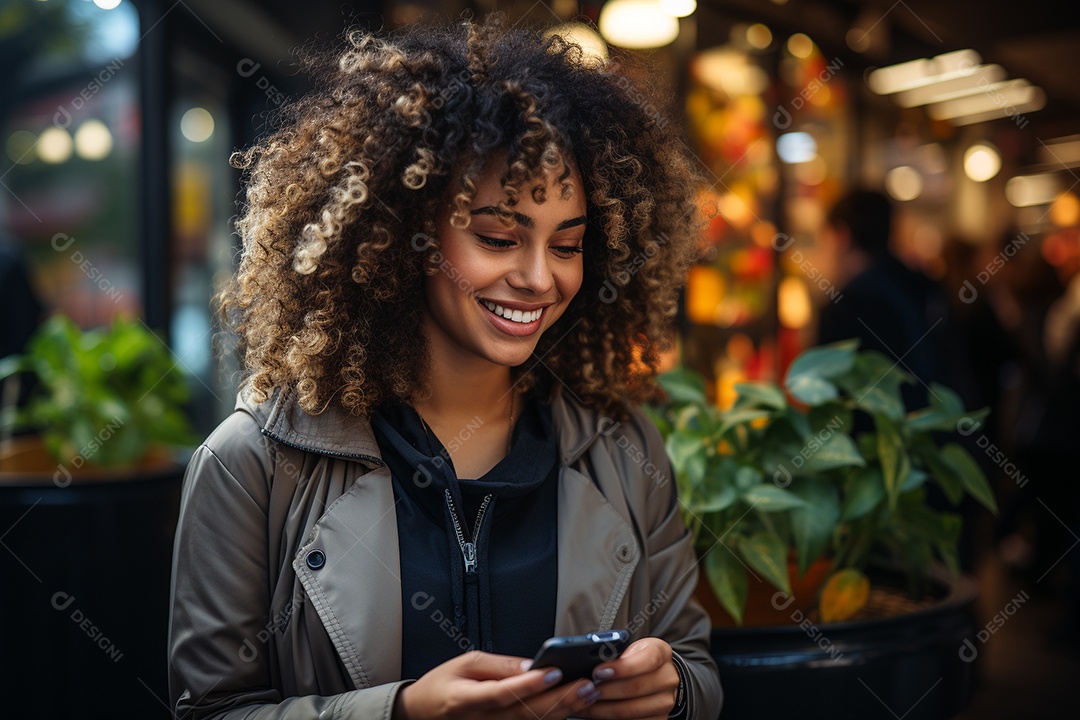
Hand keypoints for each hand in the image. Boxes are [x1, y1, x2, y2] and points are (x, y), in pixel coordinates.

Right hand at [393, 650, 600, 719]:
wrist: (423, 714)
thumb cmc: (442, 687)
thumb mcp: (464, 663)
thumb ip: (498, 665)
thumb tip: (529, 663)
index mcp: (467, 699)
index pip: (503, 693)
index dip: (529, 685)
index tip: (553, 671)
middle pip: (526, 713)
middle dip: (559, 699)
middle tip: (586, 684)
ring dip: (563, 710)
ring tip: (587, 694)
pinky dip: (553, 719)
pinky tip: (572, 708)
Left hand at [574, 637, 679, 719]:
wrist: (659, 676)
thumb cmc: (638, 659)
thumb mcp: (631, 648)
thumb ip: (616, 654)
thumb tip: (591, 664)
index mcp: (660, 653)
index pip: (645, 659)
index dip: (621, 668)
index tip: (599, 671)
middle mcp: (667, 677)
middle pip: (634, 688)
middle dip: (606, 690)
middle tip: (586, 690)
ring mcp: (665, 701)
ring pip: (631, 710)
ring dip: (603, 709)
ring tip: (585, 703)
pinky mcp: (660, 718)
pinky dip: (610, 719)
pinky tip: (596, 713)